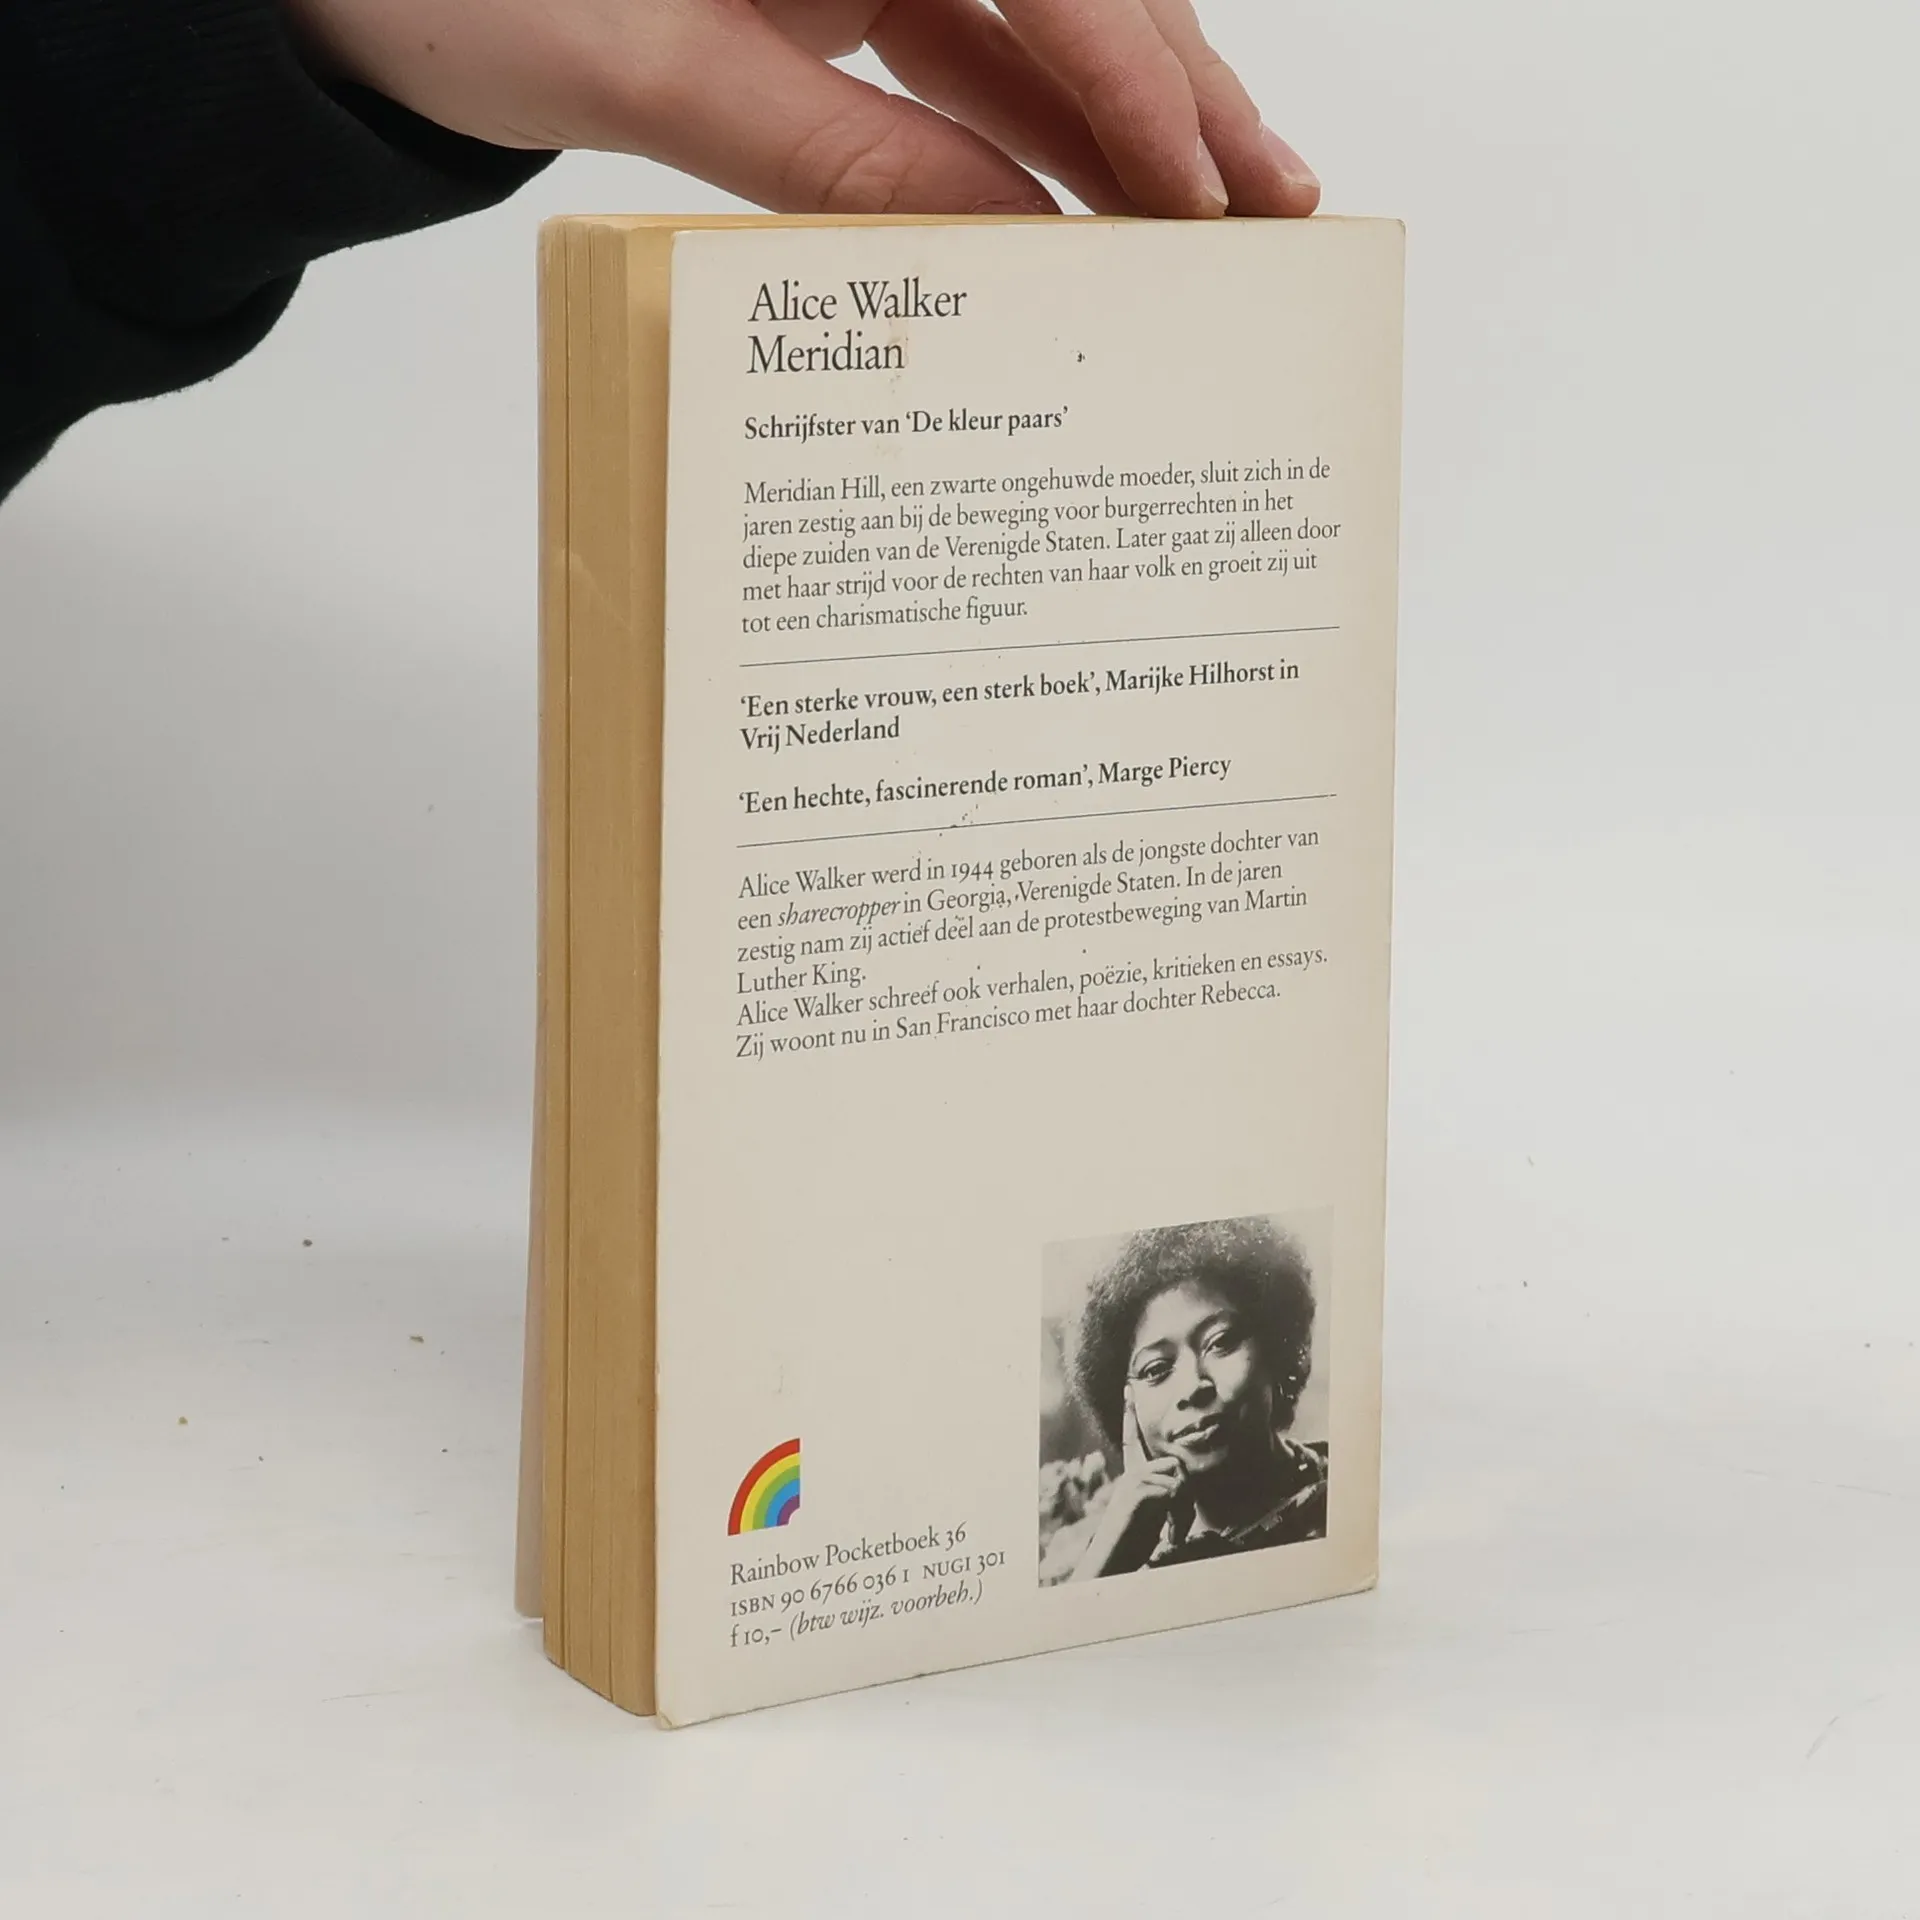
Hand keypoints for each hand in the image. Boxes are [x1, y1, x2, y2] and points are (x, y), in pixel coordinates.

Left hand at [284, 0, 1318, 219]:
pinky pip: (969, 68)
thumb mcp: (651, 70)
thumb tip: (1000, 243)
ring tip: (1225, 214)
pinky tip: (1094, 209)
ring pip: (1039, 30)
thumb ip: (830, 152)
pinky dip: (1035, 141)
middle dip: (1179, 97)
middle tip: (1273, 206)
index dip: (1138, 81)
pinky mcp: (844, 0)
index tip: (1204, 194)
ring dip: (1131, 123)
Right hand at [1072, 1387, 1189, 1578]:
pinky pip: (1175, 1493)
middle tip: (1178, 1531)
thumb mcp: (1151, 1515)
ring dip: (1185, 1511)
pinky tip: (1168, 1536)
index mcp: (1132, 1478)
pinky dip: (1179, 1518)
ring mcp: (1133, 1482)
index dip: (1129, 1415)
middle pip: (1177, 1466)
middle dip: (1187, 1498)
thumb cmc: (1130, 1544)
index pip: (1131, 1441)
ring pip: (1180, 1480)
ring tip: (1173, 1533)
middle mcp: (1131, 1475)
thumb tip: (1184, 1486)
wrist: (1111, 1564)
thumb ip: (1162, 1495)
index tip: (1127, 1390)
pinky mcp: (1138, 1493)